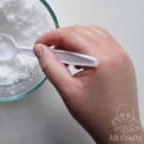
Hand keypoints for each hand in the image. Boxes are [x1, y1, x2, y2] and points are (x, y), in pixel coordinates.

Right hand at [34, 25, 141, 142]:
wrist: (118, 129)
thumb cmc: (97, 115)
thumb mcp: (67, 90)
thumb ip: (50, 66)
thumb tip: (40, 50)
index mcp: (103, 59)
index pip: (71, 35)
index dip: (50, 37)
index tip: (39, 45)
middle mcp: (115, 52)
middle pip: (81, 31)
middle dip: (60, 37)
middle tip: (47, 50)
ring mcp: (121, 55)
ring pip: (92, 33)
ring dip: (73, 39)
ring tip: (62, 56)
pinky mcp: (122, 60)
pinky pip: (102, 41)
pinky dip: (86, 44)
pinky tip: (77, 58)